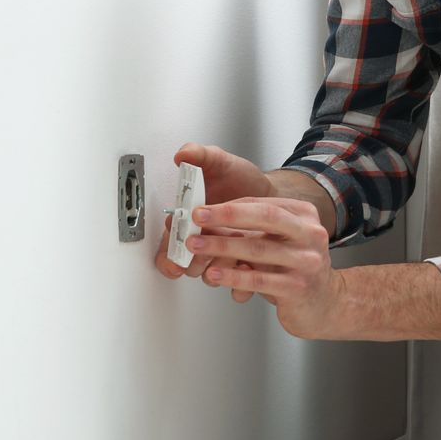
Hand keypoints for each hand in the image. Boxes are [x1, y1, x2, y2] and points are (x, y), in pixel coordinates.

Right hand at [153, 144, 274, 295]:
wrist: (271, 193)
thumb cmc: (241, 179)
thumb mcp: (220, 162)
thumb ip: (200, 156)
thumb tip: (182, 155)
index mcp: (189, 220)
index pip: (169, 244)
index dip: (169, 254)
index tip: (178, 253)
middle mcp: (202, 240)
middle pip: (186, 264)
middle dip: (195, 261)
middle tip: (210, 248)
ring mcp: (222, 254)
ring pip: (209, 276)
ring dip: (218, 270)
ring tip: (234, 254)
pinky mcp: (242, 265)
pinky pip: (236, 285)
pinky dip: (240, 283)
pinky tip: (248, 268)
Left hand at [185, 198, 342, 338]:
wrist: (324, 304)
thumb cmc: (297, 269)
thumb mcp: (282, 241)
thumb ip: (256, 229)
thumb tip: (212, 220)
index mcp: (305, 216)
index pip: (264, 204)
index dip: (231, 206)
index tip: (204, 208)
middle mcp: (311, 234)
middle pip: (266, 218)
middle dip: (227, 216)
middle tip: (198, 217)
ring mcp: (307, 261)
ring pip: (258, 249)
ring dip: (222, 247)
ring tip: (197, 246)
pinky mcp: (298, 288)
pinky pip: (259, 279)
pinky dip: (233, 276)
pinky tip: (215, 273)